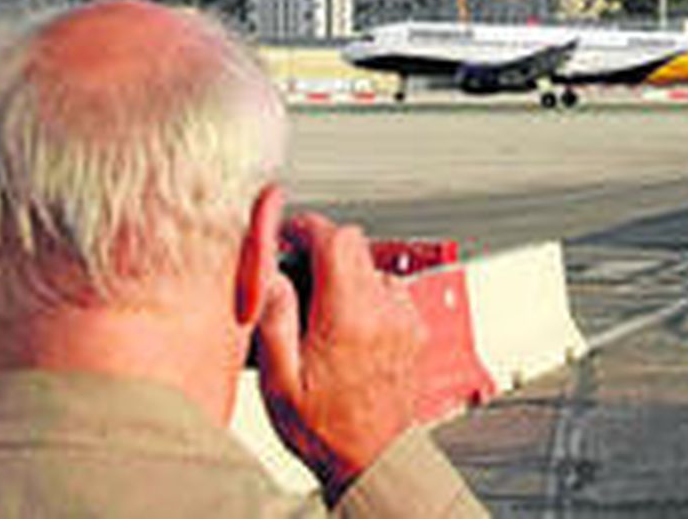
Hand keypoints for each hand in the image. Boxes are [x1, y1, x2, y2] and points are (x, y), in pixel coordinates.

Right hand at [255, 212, 423, 501]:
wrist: (371, 460)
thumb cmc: (325, 429)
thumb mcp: (279, 380)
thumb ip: (275, 319)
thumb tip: (272, 276)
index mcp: (347, 317)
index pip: (335, 239)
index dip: (308, 228)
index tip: (291, 235)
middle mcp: (382, 310)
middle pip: (357, 244)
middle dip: (325, 249)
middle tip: (300, 273)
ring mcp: (403, 318)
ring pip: (373, 266)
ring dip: (347, 275)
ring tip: (324, 310)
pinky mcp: (415, 329)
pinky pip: (391, 290)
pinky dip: (369, 295)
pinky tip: (351, 325)